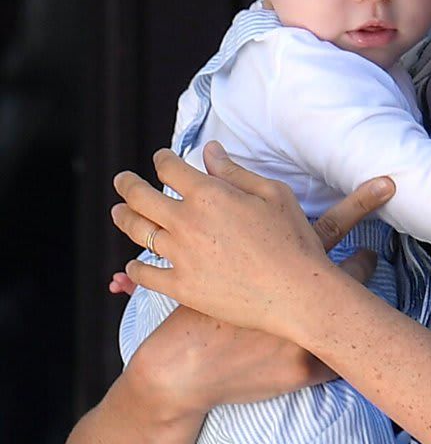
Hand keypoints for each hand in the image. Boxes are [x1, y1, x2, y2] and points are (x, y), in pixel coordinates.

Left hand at [111, 142, 393, 336]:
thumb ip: (235, 172)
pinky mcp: (181, 288)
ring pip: (138, 232)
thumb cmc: (293, 239)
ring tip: (119, 212)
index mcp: (209, 195)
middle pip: (140, 197)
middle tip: (122, 180)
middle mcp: (186, 222)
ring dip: (124, 218)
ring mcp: (180, 257)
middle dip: (127, 184)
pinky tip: (133, 264)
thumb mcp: (273, 193)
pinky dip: (135, 268)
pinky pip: (145, 275)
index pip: (170, 168)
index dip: (162, 159)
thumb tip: (209, 151)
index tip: (160, 158)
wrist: (297, 292)